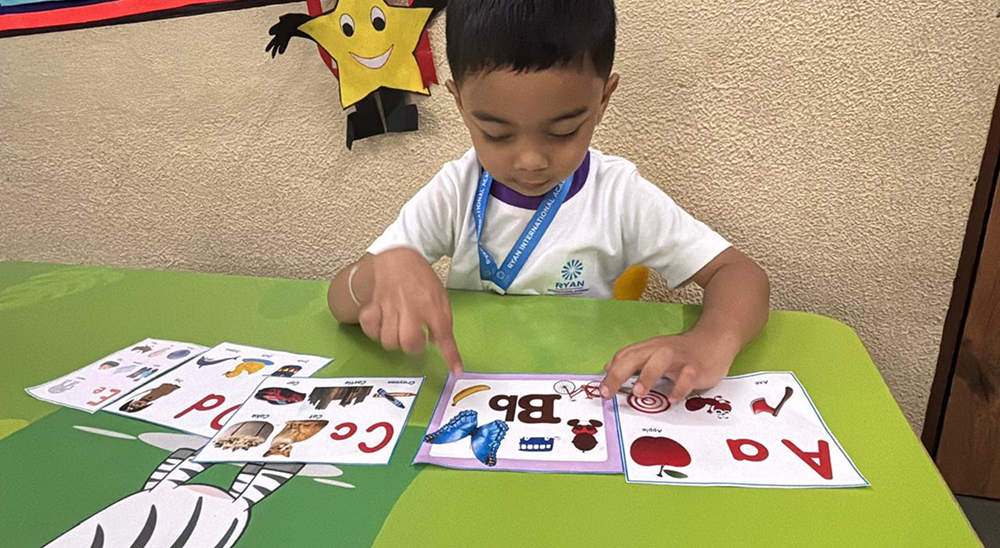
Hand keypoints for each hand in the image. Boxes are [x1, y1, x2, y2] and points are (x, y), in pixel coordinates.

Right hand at [358, 248, 463, 372]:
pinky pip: (369, 328)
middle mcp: (410, 308)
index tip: (456, 370)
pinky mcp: (372, 305)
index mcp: (431, 305)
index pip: (444, 334)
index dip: (451, 355)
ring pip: (388, 340)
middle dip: (413, 347)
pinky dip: (374, 333)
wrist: (398, 257)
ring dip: (395, 342)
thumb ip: (441, 322)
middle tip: (416, 338)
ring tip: (398, 332)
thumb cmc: (422, 280)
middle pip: (409, 342)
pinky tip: (381, 327)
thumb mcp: (440, 297)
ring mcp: (389, 306)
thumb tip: (435, 344)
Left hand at [598, 330, 737, 403]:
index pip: (625, 355)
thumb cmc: (682, 352)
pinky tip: (672, 399)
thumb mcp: (655, 353)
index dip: (612, 371)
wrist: (714, 340)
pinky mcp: (696, 367)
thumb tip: (609, 369)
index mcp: (649, 348)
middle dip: (620, 373)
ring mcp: (679, 358)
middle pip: (636, 356)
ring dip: (648, 376)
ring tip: (638, 393)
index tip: (602, 389)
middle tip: (608, 392)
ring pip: (661, 360)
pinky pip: (687, 376)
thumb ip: (634, 360)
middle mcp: (661, 350)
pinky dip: (679, 388)